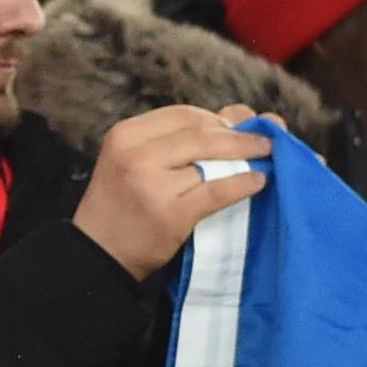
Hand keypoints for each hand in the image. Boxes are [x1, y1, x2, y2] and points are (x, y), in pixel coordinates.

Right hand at [75, 105, 269, 277]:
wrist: (99, 252)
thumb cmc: (122, 204)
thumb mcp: (138, 160)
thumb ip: (183, 137)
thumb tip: (240, 113)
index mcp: (126, 135)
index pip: (183, 115)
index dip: (217, 119)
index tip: (238, 129)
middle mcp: (136, 155)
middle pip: (200, 135)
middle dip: (240, 136)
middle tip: (267, 142)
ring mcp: (152, 185)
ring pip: (210, 162)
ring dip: (245, 159)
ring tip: (267, 159)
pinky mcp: (170, 214)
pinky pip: (216, 192)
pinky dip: (242, 184)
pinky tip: (258, 182)